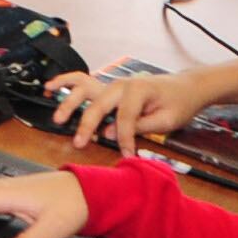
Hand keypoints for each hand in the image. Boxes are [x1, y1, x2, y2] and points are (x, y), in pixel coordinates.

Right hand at [45, 65, 219, 157]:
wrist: (187, 87)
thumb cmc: (179, 103)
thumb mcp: (166, 120)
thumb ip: (138, 127)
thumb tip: (110, 134)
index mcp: (138, 90)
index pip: (124, 118)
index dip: (124, 138)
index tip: (126, 154)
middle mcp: (121, 84)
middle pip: (98, 104)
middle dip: (87, 124)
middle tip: (79, 143)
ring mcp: (113, 83)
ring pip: (85, 89)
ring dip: (69, 103)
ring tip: (58, 119)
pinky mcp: (110, 88)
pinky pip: (83, 83)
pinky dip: (65, 83)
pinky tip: (50, 87)